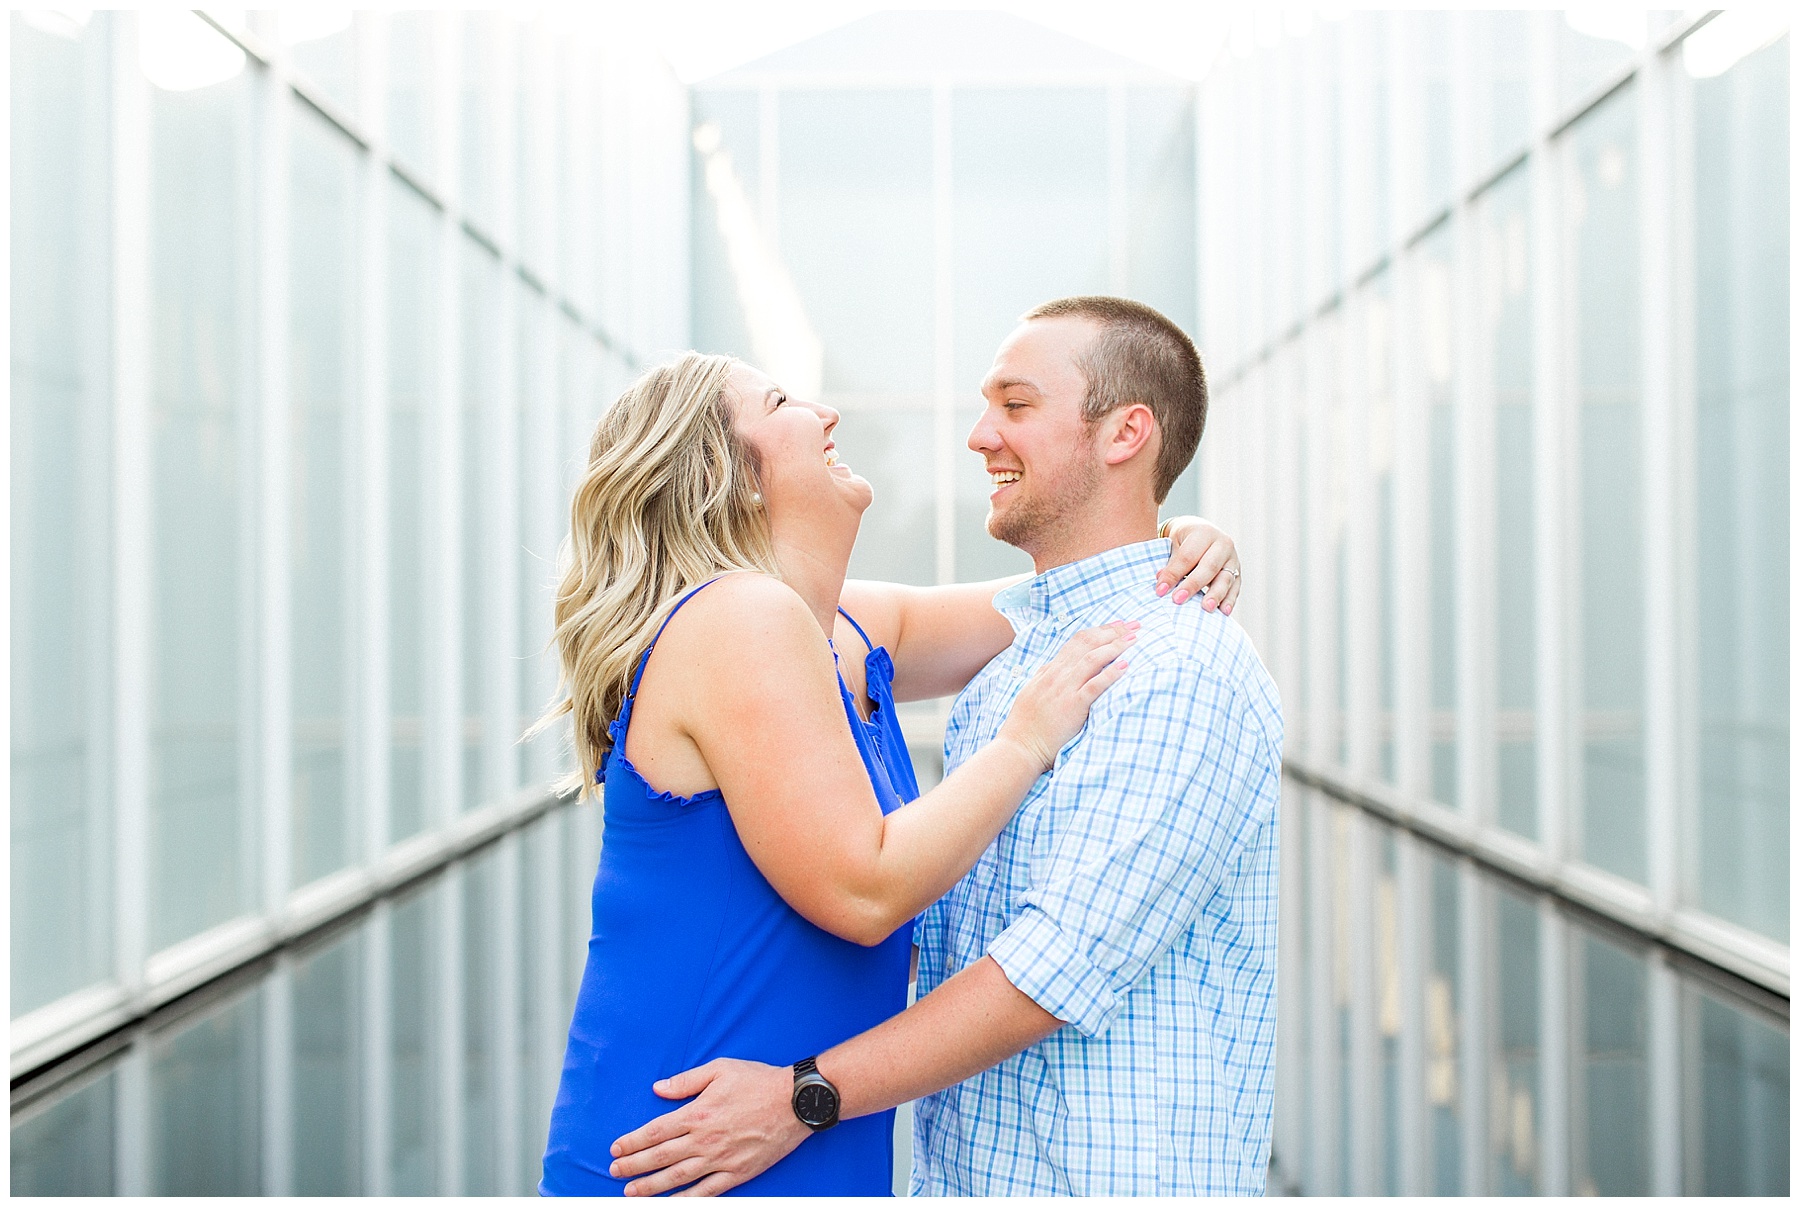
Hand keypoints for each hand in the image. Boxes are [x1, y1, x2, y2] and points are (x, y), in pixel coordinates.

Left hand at [609, 1058, 807, 1196]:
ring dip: (651, 1187)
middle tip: (615, 1172)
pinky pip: (707, 1191)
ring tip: (631, 1193)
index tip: (616, 1148)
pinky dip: (687, 1201)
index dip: (633, 1142)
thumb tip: (658, 1089)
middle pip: (660, 1156)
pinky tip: (671, 1205)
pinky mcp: (737, 1173)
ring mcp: (720, 1159)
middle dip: (634, 1166)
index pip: (655, 1131)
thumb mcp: (720, 1069)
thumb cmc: (758, 1081)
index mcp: (697, 1113)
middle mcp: (704, 1139)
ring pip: (678, 1178)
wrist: (795, 1101)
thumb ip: (686, 1081)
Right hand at [997, 622, 1135, 771]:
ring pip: (1093, 659)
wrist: (1020, 746)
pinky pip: (1095, 686)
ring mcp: (1065, 689)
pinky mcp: (1073, 706)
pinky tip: (1126, 666)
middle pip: (1088, 644)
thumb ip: (1045, 676)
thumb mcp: (1032, 692)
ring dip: (1116, 647)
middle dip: (1113, 633)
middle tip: (1134, 625)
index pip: (1078, 641)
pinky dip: (1111, 674)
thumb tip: (1054, 664)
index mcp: (1049, 671)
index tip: (1118, 625)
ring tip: (1135, 639)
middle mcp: (1057, 675)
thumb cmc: (1026, 724)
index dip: (1100, 630)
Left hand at [1155, 517, 1241, 612]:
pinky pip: (1235, 588)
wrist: (1201, 532)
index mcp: (1204, 533)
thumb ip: (1171, 564)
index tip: (1160, 591)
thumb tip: (1161, 584)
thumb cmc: (1184, 541)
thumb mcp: (1175, 545)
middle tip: (1178, 600)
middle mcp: (1223, 544)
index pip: (1188, 556)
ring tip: (1206, 608)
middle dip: (1193, 585)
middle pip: (1209, 566)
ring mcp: (1233, 559)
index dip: (1173, 574)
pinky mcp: (1238, 573)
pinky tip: (1223, 612)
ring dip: (1215, 595)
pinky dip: (1229, 600)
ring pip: (1225, 578)